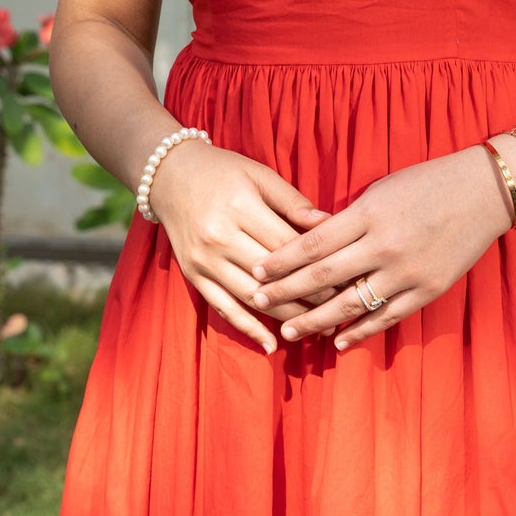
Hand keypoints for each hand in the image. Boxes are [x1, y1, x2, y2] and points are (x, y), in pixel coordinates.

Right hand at [147, 141, 340, 353]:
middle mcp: (220, 237)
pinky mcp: (193, 275)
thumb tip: (328, 223)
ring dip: (285, 317)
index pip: (287, 245)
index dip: (318, 264)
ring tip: (315, 329)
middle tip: (338, 309)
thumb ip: (293, 202)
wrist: (170, 175)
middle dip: (308, 295)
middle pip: (271, 276)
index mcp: (241, 207)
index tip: (345, 278)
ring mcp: (204, 260)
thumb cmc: (223, 171)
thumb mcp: (260, 175)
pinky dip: (248, 329)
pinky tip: (270, 345)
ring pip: (251, 298)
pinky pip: (223, 308)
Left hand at [248, 146, 511, 349]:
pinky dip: (359, 331)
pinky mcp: (427, 290)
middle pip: (322, 277)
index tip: (255, 271)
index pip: (313, 243)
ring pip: (350, 305)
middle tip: (256, 301)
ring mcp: (406, 272)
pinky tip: (338, 342)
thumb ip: (346, 215)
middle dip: (285, 291)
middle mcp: (383, 245)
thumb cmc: (428, 182)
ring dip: (314, 321)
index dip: (280, 260)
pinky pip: (386, 317)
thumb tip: (307, 233)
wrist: (484, 192)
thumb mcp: (381, 189)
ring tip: (288, 330)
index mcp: (368, 214)